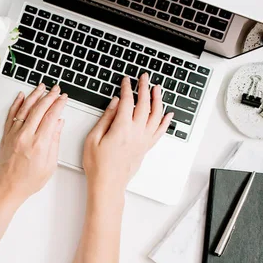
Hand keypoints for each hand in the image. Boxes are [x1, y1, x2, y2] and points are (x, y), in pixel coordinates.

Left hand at [0, 84, 67, 203]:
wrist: (8, 187)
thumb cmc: (29, 180)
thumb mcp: (50, 164)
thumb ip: (55, 141)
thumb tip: (58, 124)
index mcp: (39, 144)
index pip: (51, 117)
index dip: (59, 104)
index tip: (64, 98)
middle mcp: (25, 136)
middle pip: (39, 109)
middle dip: (49, 96)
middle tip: (56, 89)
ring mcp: (14, 134)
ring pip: (25, 108)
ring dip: (34, 95)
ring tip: (41, 87)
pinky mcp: (6, 135)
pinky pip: (11, 115)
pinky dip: (16, 104)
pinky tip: (21, 96)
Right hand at [83, 74, 172, 192]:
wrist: (108, 184)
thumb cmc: (98, 165)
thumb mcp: (93, 138)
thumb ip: (106, 118)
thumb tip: (115, 103)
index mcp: (122, 128)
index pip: (128, 102)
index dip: (127, 89)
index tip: (126, 81)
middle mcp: (136, 133)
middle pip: (144, 105)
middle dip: (144, 88)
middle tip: (144, 78)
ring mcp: (143, 140)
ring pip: (156, 116)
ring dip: (158, 100)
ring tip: (157, 89)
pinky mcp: (145, 148)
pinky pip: (160, 131)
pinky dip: (165, 121)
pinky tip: (168, 114)